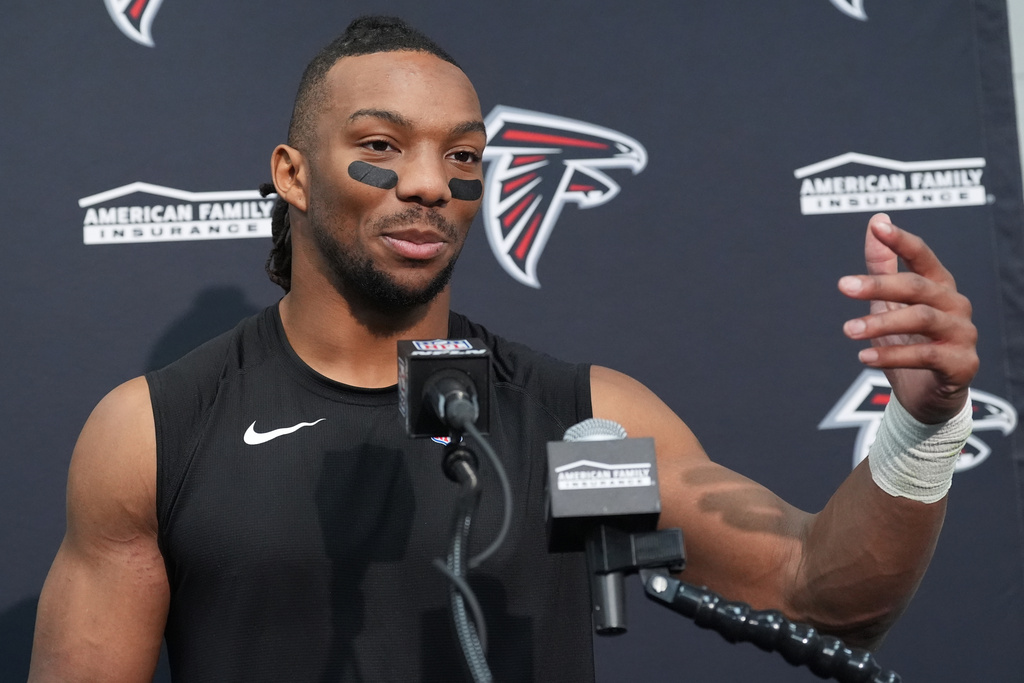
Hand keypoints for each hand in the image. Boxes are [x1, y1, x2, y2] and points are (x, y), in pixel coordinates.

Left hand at [838, 213, 977, 423]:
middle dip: (878, 284)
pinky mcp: (961, 364)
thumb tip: (876, 221)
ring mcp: (962, 334)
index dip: (901, 241)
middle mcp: (955, 305)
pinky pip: (926, 356)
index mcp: (938, 286)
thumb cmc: (909, 343)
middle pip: (917, 287)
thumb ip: (882, 266)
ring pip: (921, 319)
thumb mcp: (890, 303)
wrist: (927, 396)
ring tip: (848, 329)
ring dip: (880, 323)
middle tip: (843, 285)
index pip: (922, 256)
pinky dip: (892, 356)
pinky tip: (863, 357)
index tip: (878, 226)